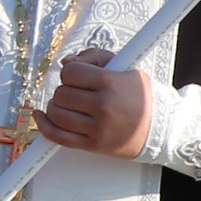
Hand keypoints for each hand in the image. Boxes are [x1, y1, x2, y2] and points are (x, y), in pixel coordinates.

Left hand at [33, 48, 150, 159]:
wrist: (159, 127)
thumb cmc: (140, 95)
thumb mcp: (124, 65)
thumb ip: (94, 56)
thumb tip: (65, 62)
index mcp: (110, 83)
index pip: (70, 73)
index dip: (70, 73)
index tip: (78, 77)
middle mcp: (103, 106)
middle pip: (61, 94)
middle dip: (64, 90)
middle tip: (76, 92)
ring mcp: (97, 128)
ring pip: (57, 114)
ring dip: (56, 106)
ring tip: (66, 104)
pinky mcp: (93, 144)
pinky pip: (59, 137)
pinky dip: (44, 126)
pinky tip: (41, 116)